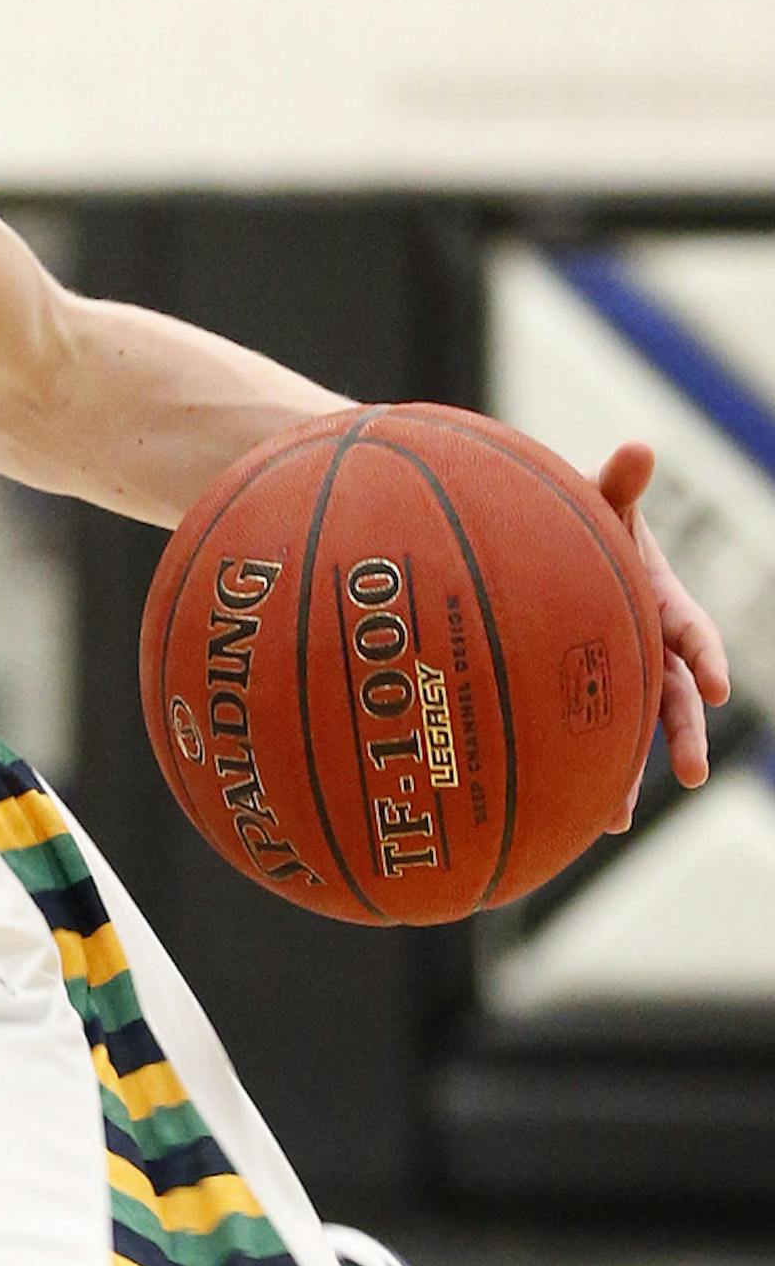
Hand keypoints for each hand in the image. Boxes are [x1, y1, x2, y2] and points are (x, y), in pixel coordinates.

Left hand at [597, 441, 730, 828]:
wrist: (547, 549)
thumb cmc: (580, 522)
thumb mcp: (600, 503)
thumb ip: (618, 484)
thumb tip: (638, 447)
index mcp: (661, 600)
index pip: (692, 631)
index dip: (707, 656)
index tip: (718, 685)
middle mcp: (650, 645)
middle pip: (676, 695)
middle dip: (686, 734)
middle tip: (692, 774)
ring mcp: (622, 673)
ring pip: (636, 729)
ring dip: (632, 772)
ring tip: (615, 818)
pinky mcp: (591, 693)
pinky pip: (598, 736)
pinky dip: (595, 773)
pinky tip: (585, 816)